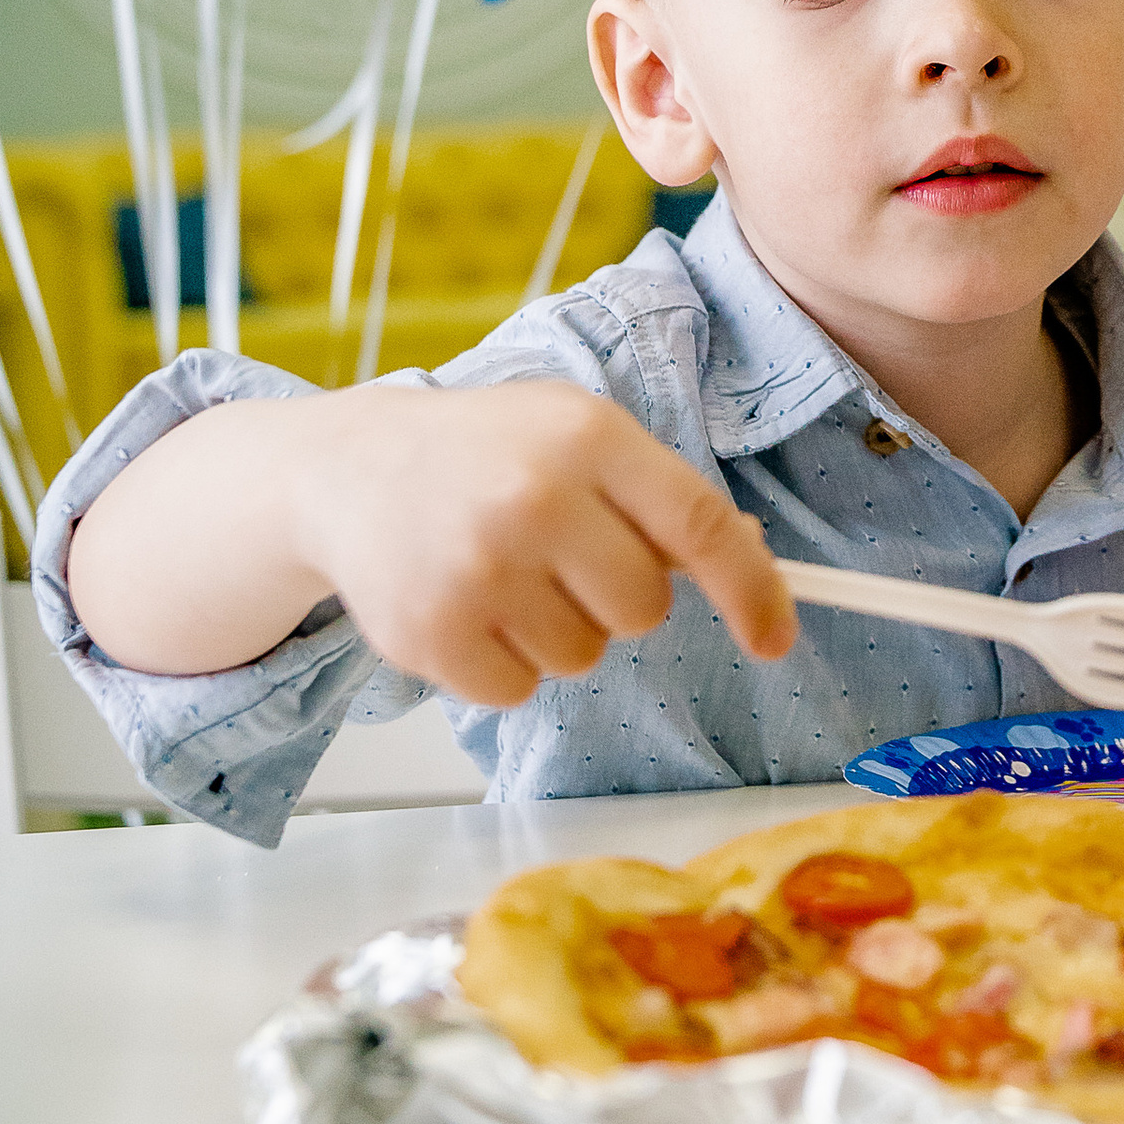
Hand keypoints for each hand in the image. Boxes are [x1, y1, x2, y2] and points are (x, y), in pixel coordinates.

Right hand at [283, 376, 795, 708]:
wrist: (348, 467)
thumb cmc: (484, 452)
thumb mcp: (576, 432)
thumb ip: (660, 492)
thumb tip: (750, 562)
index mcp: (588, 436)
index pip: (700, 525)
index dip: (751, 591)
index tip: (774, 639)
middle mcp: (536, 498)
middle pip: (644, 607)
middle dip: (619, 598)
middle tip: (564, 557)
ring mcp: (480, 568)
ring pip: (583, 655)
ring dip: (559, 631)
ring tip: (505, 572)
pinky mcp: (432, 633)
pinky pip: (520, 691)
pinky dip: (504, 664)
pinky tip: (469, 606)